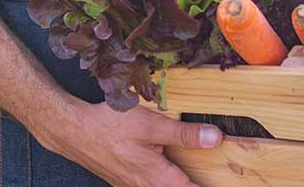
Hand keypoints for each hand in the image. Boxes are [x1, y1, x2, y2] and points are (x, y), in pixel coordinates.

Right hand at [32, 100, 221, 186]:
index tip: (231, 183)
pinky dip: (164, 180)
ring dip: (178, 181)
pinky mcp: (125, 181)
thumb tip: (215, 138)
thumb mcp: (150, 124)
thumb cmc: (107, 125)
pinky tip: (166, 168)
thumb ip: (183, 134)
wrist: (72, 130)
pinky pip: (150, 186)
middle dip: (194, 182)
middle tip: (216, 176)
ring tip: (194, 174)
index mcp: (157, 179)